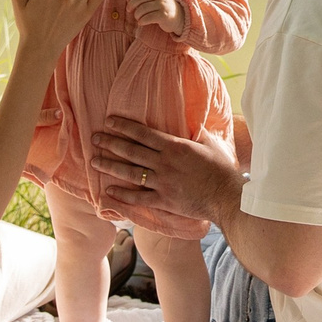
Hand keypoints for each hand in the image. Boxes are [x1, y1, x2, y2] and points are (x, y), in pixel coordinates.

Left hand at [91, 116, 239, 231]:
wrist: (227, 196)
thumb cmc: (222, 169)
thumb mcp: (211, 144)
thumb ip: (197, 133)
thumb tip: (193, 122)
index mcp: (175, 146)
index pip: (143, 133)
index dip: (124, 126)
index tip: (109, 121)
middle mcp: (164, 163)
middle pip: (131, 151)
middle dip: (110, 144)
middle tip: (94, 139)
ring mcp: (162, 182)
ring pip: (130, 173)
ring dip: (110, 166)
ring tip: (95, 161)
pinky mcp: (164, 200)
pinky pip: (139, 197)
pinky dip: (122, 195)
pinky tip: (108, 191)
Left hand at [125, 0, 181, 33]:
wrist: (180, 17)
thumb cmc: (163, 8)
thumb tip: (129, 0)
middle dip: (132, 4)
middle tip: (129, 10)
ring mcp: (162, 5)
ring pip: (143, 8)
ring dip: (137, 14)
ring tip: (137, 18)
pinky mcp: (164, 15)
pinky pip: (148, 17)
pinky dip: (142, 21)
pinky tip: (141, 23)